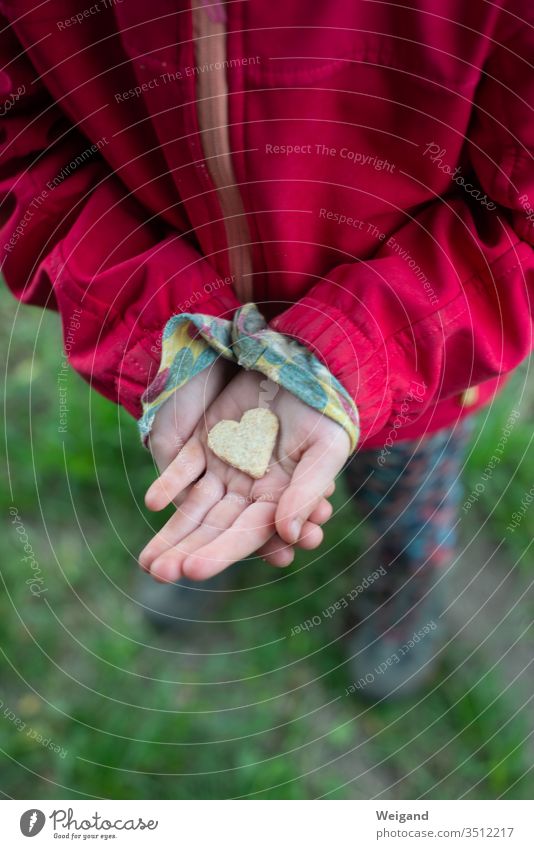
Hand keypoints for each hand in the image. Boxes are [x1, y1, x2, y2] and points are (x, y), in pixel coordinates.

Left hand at [140, 370, 349, 580]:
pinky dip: (170, 483)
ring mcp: (225, 468)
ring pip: (193, 507)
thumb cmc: (324, 411)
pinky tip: (153, 501)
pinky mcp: (208, 443)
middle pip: (214, 528)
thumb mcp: (325, 449)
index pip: (247, 533)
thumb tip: (288, 535)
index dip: (221, 552)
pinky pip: (184, 467)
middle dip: (187, 552)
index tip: (193, 570)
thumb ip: (307, 491)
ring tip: (147, 562)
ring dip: (172, 532)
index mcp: (279, 499)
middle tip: (160, 574)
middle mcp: (248, 491)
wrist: (305, 367)